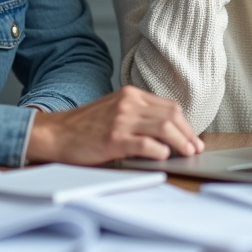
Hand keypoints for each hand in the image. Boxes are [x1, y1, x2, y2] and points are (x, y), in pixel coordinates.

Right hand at [26, 86, 203, 164]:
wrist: (56, 133)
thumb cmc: (85, 127)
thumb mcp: (114, 111)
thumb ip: (138, 116)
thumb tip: (168, 133)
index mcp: (130, 95)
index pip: (169, 106)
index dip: (186, 123)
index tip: (192, 137)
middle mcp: (128, 103)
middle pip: (171, 115)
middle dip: (188, 133)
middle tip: (195, 148)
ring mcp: (121, 120)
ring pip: (164, 127)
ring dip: (180, 142)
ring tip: (186, 153)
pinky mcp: (113, 138)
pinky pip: (146, 144)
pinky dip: (159, 151)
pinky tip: (163, 156)